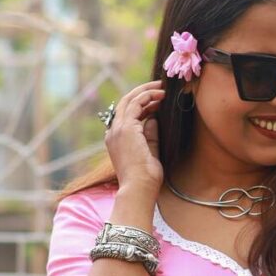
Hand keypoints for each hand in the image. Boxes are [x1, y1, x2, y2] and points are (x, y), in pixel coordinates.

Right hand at [104, 79, 165, 194]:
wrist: (138, 188)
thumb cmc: (145, 179)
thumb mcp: (150, 153)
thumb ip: (150, 136)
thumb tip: (154, 119)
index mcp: (115, 140)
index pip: (126, 115)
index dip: (141, 105)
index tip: (156, 102)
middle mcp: (113, 132)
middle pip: (125, 103)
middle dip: (142, 92)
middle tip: (159, 87)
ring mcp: (117, 129)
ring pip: (129, 100)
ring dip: (146, 91)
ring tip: (162, 88)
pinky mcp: (126, 128)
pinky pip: (136, 103)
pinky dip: (148, 96)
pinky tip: (160, 96)